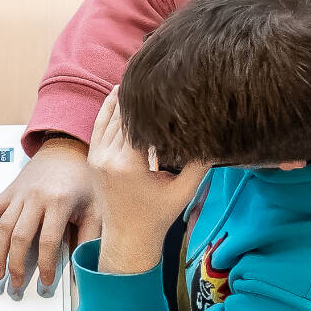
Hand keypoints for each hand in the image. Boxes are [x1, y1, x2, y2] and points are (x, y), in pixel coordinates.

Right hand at [0, 134, 99, 294]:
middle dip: (16, 265)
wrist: (66, 151)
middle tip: (16, 284)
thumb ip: (90, 238)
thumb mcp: (95, 208)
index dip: (46, 265)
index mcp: (60, 202)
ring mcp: (19, 195)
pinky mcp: (8, 192)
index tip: (46, 282)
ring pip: (2, 228)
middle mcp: (36, 198)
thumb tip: (85, 267)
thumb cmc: (82, 180)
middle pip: (20, 237)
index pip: (48, 241)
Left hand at [85, 93, 208, 275]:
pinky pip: (99, 126)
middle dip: (140, 95)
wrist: (127, 238)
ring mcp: (97, 157)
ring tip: (141, 76)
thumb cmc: (158, 216)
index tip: (169, 81)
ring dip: (124, 99)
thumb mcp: (184, 190)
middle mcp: (108, 157)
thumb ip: (199, 162)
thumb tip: (216, 134)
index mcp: (128, 164)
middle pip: (124, 115)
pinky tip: (119, 92)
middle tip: (158, 71)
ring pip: (110, 118)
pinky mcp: (93, 158)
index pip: (139, 120)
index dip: (154, 100)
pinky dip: (108, 109)